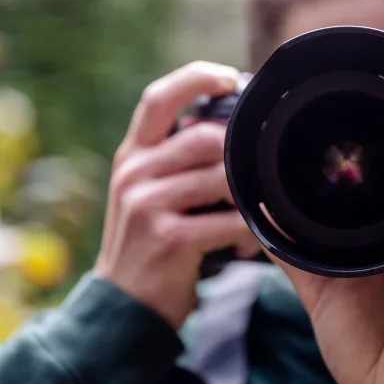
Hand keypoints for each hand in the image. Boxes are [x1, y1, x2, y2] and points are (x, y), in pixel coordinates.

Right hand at [94, 61, 259, 328]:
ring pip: (224, 177)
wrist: (123, 306)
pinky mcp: (170, 238)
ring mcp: (149, 205)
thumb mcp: (146, 192)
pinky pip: (230, 221)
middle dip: (241, 154)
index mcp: (131, 156)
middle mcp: (135, 173)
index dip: (196, 77)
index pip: (158, 98)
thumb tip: (230, 126)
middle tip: (260, 175)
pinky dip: (248, 232)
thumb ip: (173, 159)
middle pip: (205, 136)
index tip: (231, 77)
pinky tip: (247, 245)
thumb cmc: (148, 244)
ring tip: (253, 218)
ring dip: (249, 198)